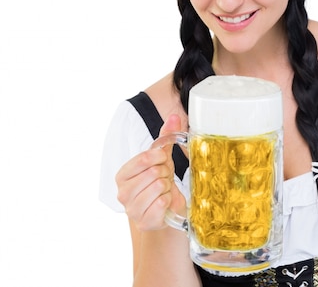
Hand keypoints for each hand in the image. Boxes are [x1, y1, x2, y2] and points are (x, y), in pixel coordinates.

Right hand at [115, 114, 186, 230]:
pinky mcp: (144, 222)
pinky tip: (164, 203)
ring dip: (168, 188)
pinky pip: (162, 203)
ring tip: (163, 191)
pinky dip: (169, 201)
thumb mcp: (161, 158)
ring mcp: (131, 209)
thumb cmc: (159, 182)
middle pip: (154, 172)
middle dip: (165, 174)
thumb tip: (174, 117)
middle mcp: (122, 192)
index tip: (163, 162)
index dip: (160, 158)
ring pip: (159, 187)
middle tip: (164, 179)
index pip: (144, 158)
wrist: (164, 210)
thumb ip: (166, 137)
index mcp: (122, 174)